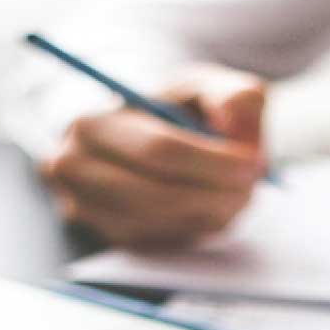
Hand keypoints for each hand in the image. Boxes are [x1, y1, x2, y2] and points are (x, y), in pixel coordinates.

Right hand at [40, 65, 269, 247]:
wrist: (132, 137)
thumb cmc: (172, 109)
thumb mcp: (204, 86)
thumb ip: (233, 97)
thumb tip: (240, 131)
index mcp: (93, 124)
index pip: (159, 150)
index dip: (213, 162)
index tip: (253, 164)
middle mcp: (76, 170)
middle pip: (157, 196)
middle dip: (215, 195)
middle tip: (252, 187)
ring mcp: (86, 210)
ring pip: (162, 224)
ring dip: (210, 214)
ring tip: (236, 193)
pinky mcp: (108, 237)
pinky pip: (162, 243)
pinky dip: (195, 228)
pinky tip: (210, 206)